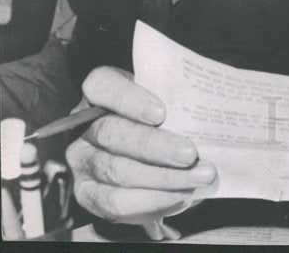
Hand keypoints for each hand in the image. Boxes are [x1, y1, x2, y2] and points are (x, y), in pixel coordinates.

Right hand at [66, 67, 215, 236]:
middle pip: (113, 134)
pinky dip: (153, 200)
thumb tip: (206, 118)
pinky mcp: (87, 194)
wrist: (147, 153)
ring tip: (197, 176)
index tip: (161, 113)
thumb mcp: (166, 99)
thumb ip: (178, 102)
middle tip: (190, 154)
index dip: (129, 99)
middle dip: (155, 146)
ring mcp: (82, 162)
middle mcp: (85, 126)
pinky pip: (116, 203)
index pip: (103, 86)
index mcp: (101, 91)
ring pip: (116, 171)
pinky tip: (180, 194)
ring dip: (162, 178)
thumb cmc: (162, 117)